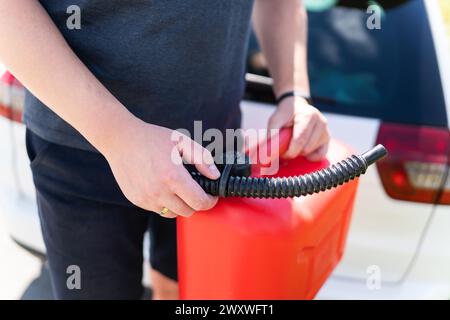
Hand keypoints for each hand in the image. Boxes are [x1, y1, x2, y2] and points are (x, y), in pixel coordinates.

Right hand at [101, 118, 219, 217]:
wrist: (121, 140)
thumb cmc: (151, 138)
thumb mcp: (182, 142)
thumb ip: (202, 158)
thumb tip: (215, 175)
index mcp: (173, 177)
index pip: (199, 202)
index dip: (210, 201)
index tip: (211, 195)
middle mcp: (159, 191)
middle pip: (188, 211)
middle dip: (195, 202)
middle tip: (195, 190)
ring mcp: (146, 198)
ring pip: (172, 213)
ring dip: (179, 205)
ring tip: (177, 189)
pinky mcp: (136, 200)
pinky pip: (157, 209)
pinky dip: (163, 203)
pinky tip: (162, 187)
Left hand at [268, 96, 329, 160]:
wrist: (296, 106)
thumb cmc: (285, 114)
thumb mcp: (275, 120)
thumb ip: (272, 135)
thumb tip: (268, 153)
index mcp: (308, 116)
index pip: (300, 140)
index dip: (289, 151)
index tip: (281, 153)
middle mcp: (321, 123)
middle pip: (305, 148)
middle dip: (293, 152)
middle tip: (285, 148)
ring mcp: (326, 131)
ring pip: (311, 152)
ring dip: (300, 152)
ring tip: (294, 143)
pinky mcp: (327, 139)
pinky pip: (320, 155)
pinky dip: (310, 156)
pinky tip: (303, 150)